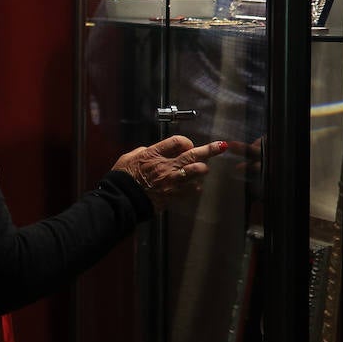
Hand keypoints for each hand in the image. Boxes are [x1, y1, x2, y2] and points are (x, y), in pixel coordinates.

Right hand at [111, 136, 228, 210]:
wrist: (122, 199)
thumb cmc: (123, 178)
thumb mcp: (130, 157)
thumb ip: (144, 151)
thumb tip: (152, 150)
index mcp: (154, 154)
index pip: (178, 142)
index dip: (186, 142)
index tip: (187, 145)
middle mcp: (166, 166)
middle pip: (193, 154)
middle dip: (209, 150)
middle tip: (221, 146)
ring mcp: (171, 181)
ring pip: (197, 171)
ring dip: (202, 169)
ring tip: (202, 168)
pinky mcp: (173, 195)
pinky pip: (193, 189)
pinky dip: (195, 187)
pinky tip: (192, 185)